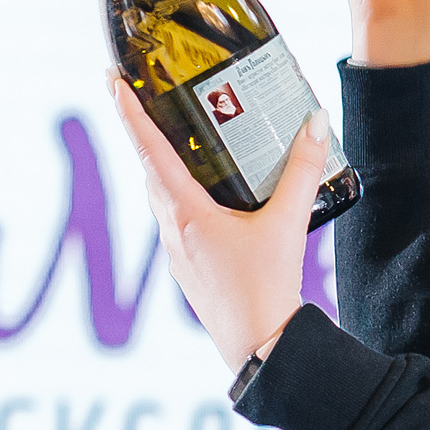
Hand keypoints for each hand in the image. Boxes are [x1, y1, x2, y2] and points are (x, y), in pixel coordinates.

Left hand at [111, 74, 327, 370]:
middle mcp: (172, 230)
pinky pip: (176, 220)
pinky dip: (182, 196)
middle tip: (152, 101)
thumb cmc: (267, 288)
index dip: (129, 113)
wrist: (260, 347)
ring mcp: (177, 252)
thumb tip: (316, 120)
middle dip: (149, 134)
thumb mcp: (288, 222)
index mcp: (187, 213)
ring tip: (186, 143)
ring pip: (162, 197)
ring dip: (166, 167)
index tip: (112, 82)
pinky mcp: (189, 268)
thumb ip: (304, 168)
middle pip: (151, 170)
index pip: (150, 150)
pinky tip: (210, 197)